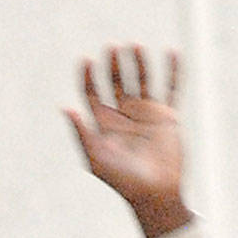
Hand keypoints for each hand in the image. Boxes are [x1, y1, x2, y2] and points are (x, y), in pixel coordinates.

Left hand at [65, 45, 190, 237]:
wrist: (155, 192)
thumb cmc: (122, 180)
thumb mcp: (96, 157)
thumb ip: (81, 133)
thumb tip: (65, 108)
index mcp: (102, 123)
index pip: (92, 92)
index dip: (87, 76)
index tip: (85, 60)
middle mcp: (122, 115)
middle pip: (115, 81)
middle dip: (112, 64)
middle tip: (111, 47)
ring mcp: (145, 114)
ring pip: (141, 80)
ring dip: (138, 62)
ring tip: (134, 45)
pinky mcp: (167, 116)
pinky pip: (171, 88)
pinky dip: (172, 70)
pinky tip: (171, 52)